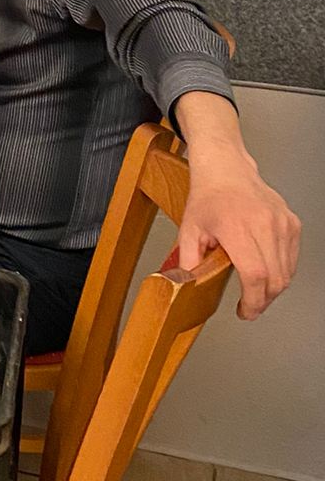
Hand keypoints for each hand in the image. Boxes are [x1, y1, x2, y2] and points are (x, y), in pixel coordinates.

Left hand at [179, 154, 299, 319]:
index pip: (255, 275)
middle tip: (250, 307)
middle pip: (276, 278)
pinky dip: (282, 271)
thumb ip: (188, 261)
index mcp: (236, 227)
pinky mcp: (292, 222)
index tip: (246, 311)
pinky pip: (292, 258)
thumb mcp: (189, 230)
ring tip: (256, 291)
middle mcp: (264, 224)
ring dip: (273, 288)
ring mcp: (282, 223)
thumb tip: (188, 286)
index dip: (253, 300)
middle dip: (263, 300)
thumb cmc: (208, 196)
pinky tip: (266, 271)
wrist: (226, 168)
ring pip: (287, 271)